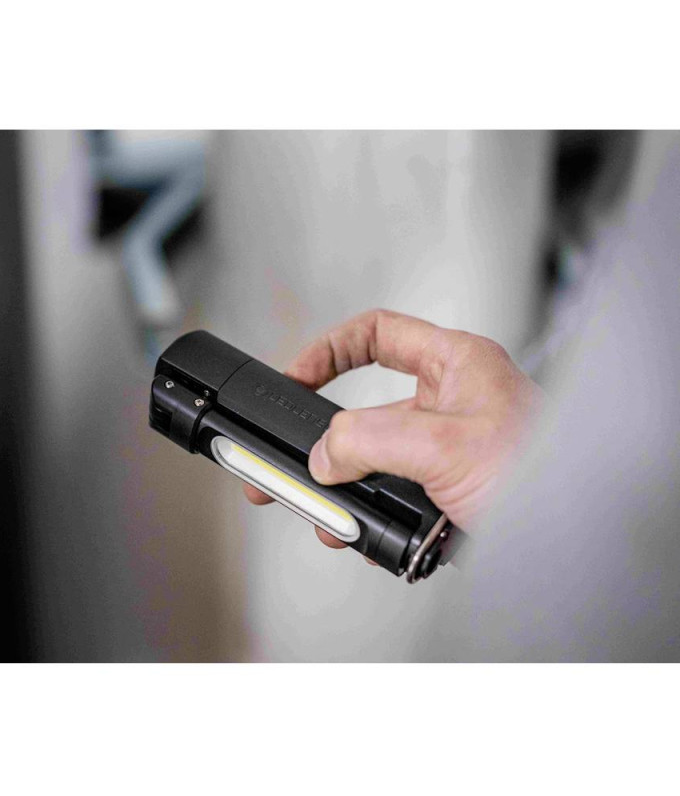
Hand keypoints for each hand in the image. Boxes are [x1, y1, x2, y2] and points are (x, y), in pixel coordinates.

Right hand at [243, 309, 542, 551]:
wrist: (579, 541)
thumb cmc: (545, 472)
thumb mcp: (444, 445)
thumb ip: (370, 442)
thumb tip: (324, 454)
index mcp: (454, 364)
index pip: (376, 333)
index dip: (329, 349)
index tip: (297, 377)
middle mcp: (447, 401)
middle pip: (365, 408)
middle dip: (328, 442)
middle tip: (298, 461)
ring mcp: (444, 446)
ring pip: (375, 459)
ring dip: (346, 489)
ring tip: (331, 516)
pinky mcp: (443, 486)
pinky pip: (392, 494)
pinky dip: (371, 516)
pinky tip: (366, 536)